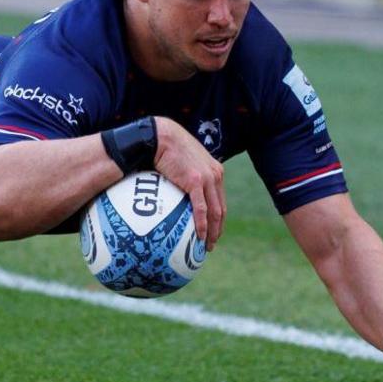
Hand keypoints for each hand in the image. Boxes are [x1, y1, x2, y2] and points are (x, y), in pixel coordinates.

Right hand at [153, 116, 225, 249]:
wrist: (161, 136)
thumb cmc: (167, 146)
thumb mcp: (182, 160)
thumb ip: (184, 175)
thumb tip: (173, 190)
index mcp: (214, 171)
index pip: (220, 199)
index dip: (218, 217)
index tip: (214, 230)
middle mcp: (215, 175)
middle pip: (221, 208)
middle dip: (218, 228)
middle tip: (212, 243)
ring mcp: (207, 178)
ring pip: (215, 212)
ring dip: (212, 231)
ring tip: (207, 246)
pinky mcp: (196, 181)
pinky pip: (201, 209)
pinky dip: (202, 225)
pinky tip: (200, 236)